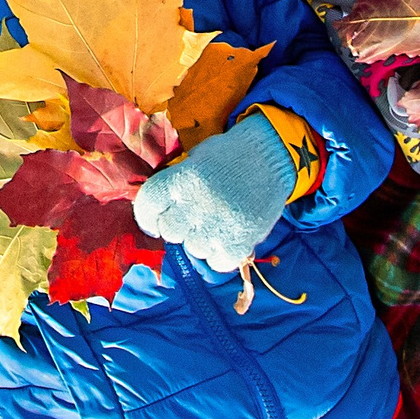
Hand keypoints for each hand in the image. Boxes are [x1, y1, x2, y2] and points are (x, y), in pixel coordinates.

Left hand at [131, 112, 297, 269]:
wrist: (272, 156)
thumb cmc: (230, 155)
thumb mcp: (196, 159)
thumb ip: (176, 184)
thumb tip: (157, 210)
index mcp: (183, 179)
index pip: (147, 206)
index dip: (147, 215)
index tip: (153, 219)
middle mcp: (196, 204)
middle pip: (169, 231)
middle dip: (178, 225)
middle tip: (193, 216)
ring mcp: (218, 226)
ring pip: (194, 248)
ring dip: (201, 239)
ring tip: (217, 221)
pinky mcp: (240, 242)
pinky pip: (217, 262)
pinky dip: (221, 254)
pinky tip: (228, 235)